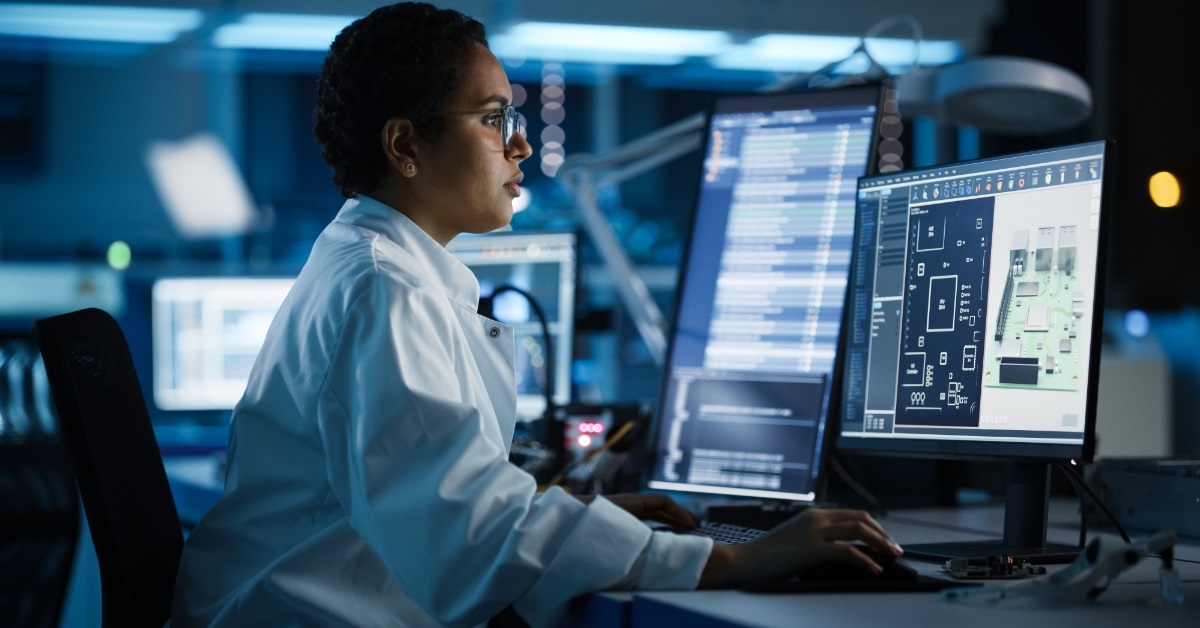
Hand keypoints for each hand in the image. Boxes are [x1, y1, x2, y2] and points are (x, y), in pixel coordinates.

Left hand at [579, 493, 700, 528]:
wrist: (562, 518)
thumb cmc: (585, 521)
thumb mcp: (613, 526)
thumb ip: (634, 531)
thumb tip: (656, 540)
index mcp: (630, 502)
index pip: (662, 501)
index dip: (679, 512)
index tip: (693, 526)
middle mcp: (628, 504)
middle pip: (660, 506)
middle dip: (679, 515)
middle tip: (697, 527)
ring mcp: (624, 511)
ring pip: (653, 513)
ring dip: (670, 520)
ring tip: (685, 531)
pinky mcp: (619, 520)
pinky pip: (644, 519)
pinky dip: (658, 525)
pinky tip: (663, 536)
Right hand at [698, 508, 901, 587]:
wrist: (744, 560)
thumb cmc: (766, 555)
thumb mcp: (795, 539)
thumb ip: (816, 538)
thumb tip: (840, 549)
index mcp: (813, 514)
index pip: (852, 514)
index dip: (873, 526)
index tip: (883, 539)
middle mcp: (816, 518)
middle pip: (860, 519)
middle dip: (882, 533)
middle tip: (894, 548)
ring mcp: (814, 532)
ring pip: (858, 531)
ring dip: (880, 543)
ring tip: (892, 555)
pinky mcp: (812, 549)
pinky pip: (847, 552)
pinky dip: (866, 560)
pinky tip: (874, 568)